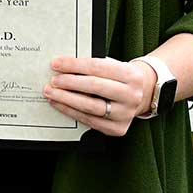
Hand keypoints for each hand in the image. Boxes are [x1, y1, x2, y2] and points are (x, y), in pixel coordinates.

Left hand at [42, 56, 156, 136]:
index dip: (74, 65)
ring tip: (51, 92)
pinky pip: (89, 120)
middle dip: (69, 82)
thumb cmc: (119, 78)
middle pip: (94, 87)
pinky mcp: (117, 129)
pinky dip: (71, 111)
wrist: (141, 95)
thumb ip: (91, 66)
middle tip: (52, 80)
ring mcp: (125, 114)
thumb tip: (61, 67)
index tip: (55, 63)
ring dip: (66, 99)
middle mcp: (132, 96)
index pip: (97, 67)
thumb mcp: (113, 67)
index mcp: (131, 75)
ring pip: (90, 107)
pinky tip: (59, 104)